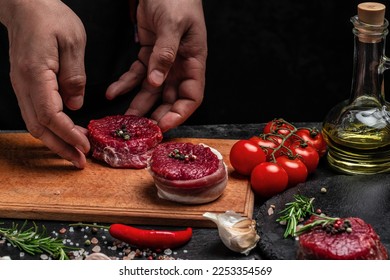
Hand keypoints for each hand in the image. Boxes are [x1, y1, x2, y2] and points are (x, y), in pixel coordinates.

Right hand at [0, 0, 89, 167]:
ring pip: (35, 124)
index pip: (51, 115)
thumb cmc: (50, 17)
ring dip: (56, 141)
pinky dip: (52, 128)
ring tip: (76, 152)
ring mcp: (22, 86)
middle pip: (39, 127)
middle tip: (80, 161)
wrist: (26, 5)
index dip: (68, 135)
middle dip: (61, 147)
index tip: (86, 146)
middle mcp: (24, 85)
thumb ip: (74, 76)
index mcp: (36, 74)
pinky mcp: (26, 85)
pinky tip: (67, 132)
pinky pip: (37, 114)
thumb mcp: (72, 42)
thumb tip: (76, 105)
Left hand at [106, 0, 207, 131]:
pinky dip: (124, 84)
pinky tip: (112, 92)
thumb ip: (165, 54)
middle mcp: (179, 66)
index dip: (180, 114)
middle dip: (157, 115)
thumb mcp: (172, 25)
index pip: (191, 96)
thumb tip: (156, 82)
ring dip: (138, 105)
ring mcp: (162, 62)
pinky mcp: (147, 54)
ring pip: (151, 91)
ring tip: (123, 119)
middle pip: (170, 98)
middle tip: (141, 130)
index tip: (164, 126)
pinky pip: (136, 75)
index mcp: (193, 61)